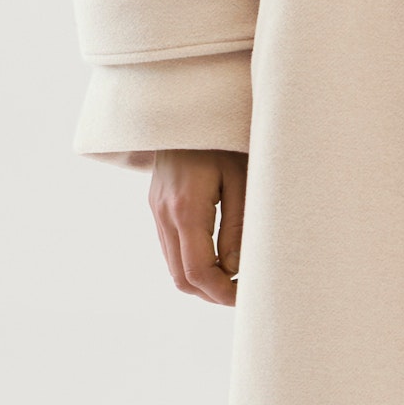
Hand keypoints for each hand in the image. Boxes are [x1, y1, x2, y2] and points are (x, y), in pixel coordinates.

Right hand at [148, 150, 247, 303]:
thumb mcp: (242, 180)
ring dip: (202, 280)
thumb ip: (237, 228)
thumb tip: (234, 271)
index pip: (198, 272)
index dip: (222, 293)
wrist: (189, 106)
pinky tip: (219, 257)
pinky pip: (171, 248)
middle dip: (212, 293)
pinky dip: (192, 262)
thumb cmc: (225, 139)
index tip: (247, 297)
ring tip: (235, 278)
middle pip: (181, 278)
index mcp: (186, 208)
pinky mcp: (157, 205)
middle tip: (244, 294)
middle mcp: (164, 213)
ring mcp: (156, 210)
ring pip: (173, 266)